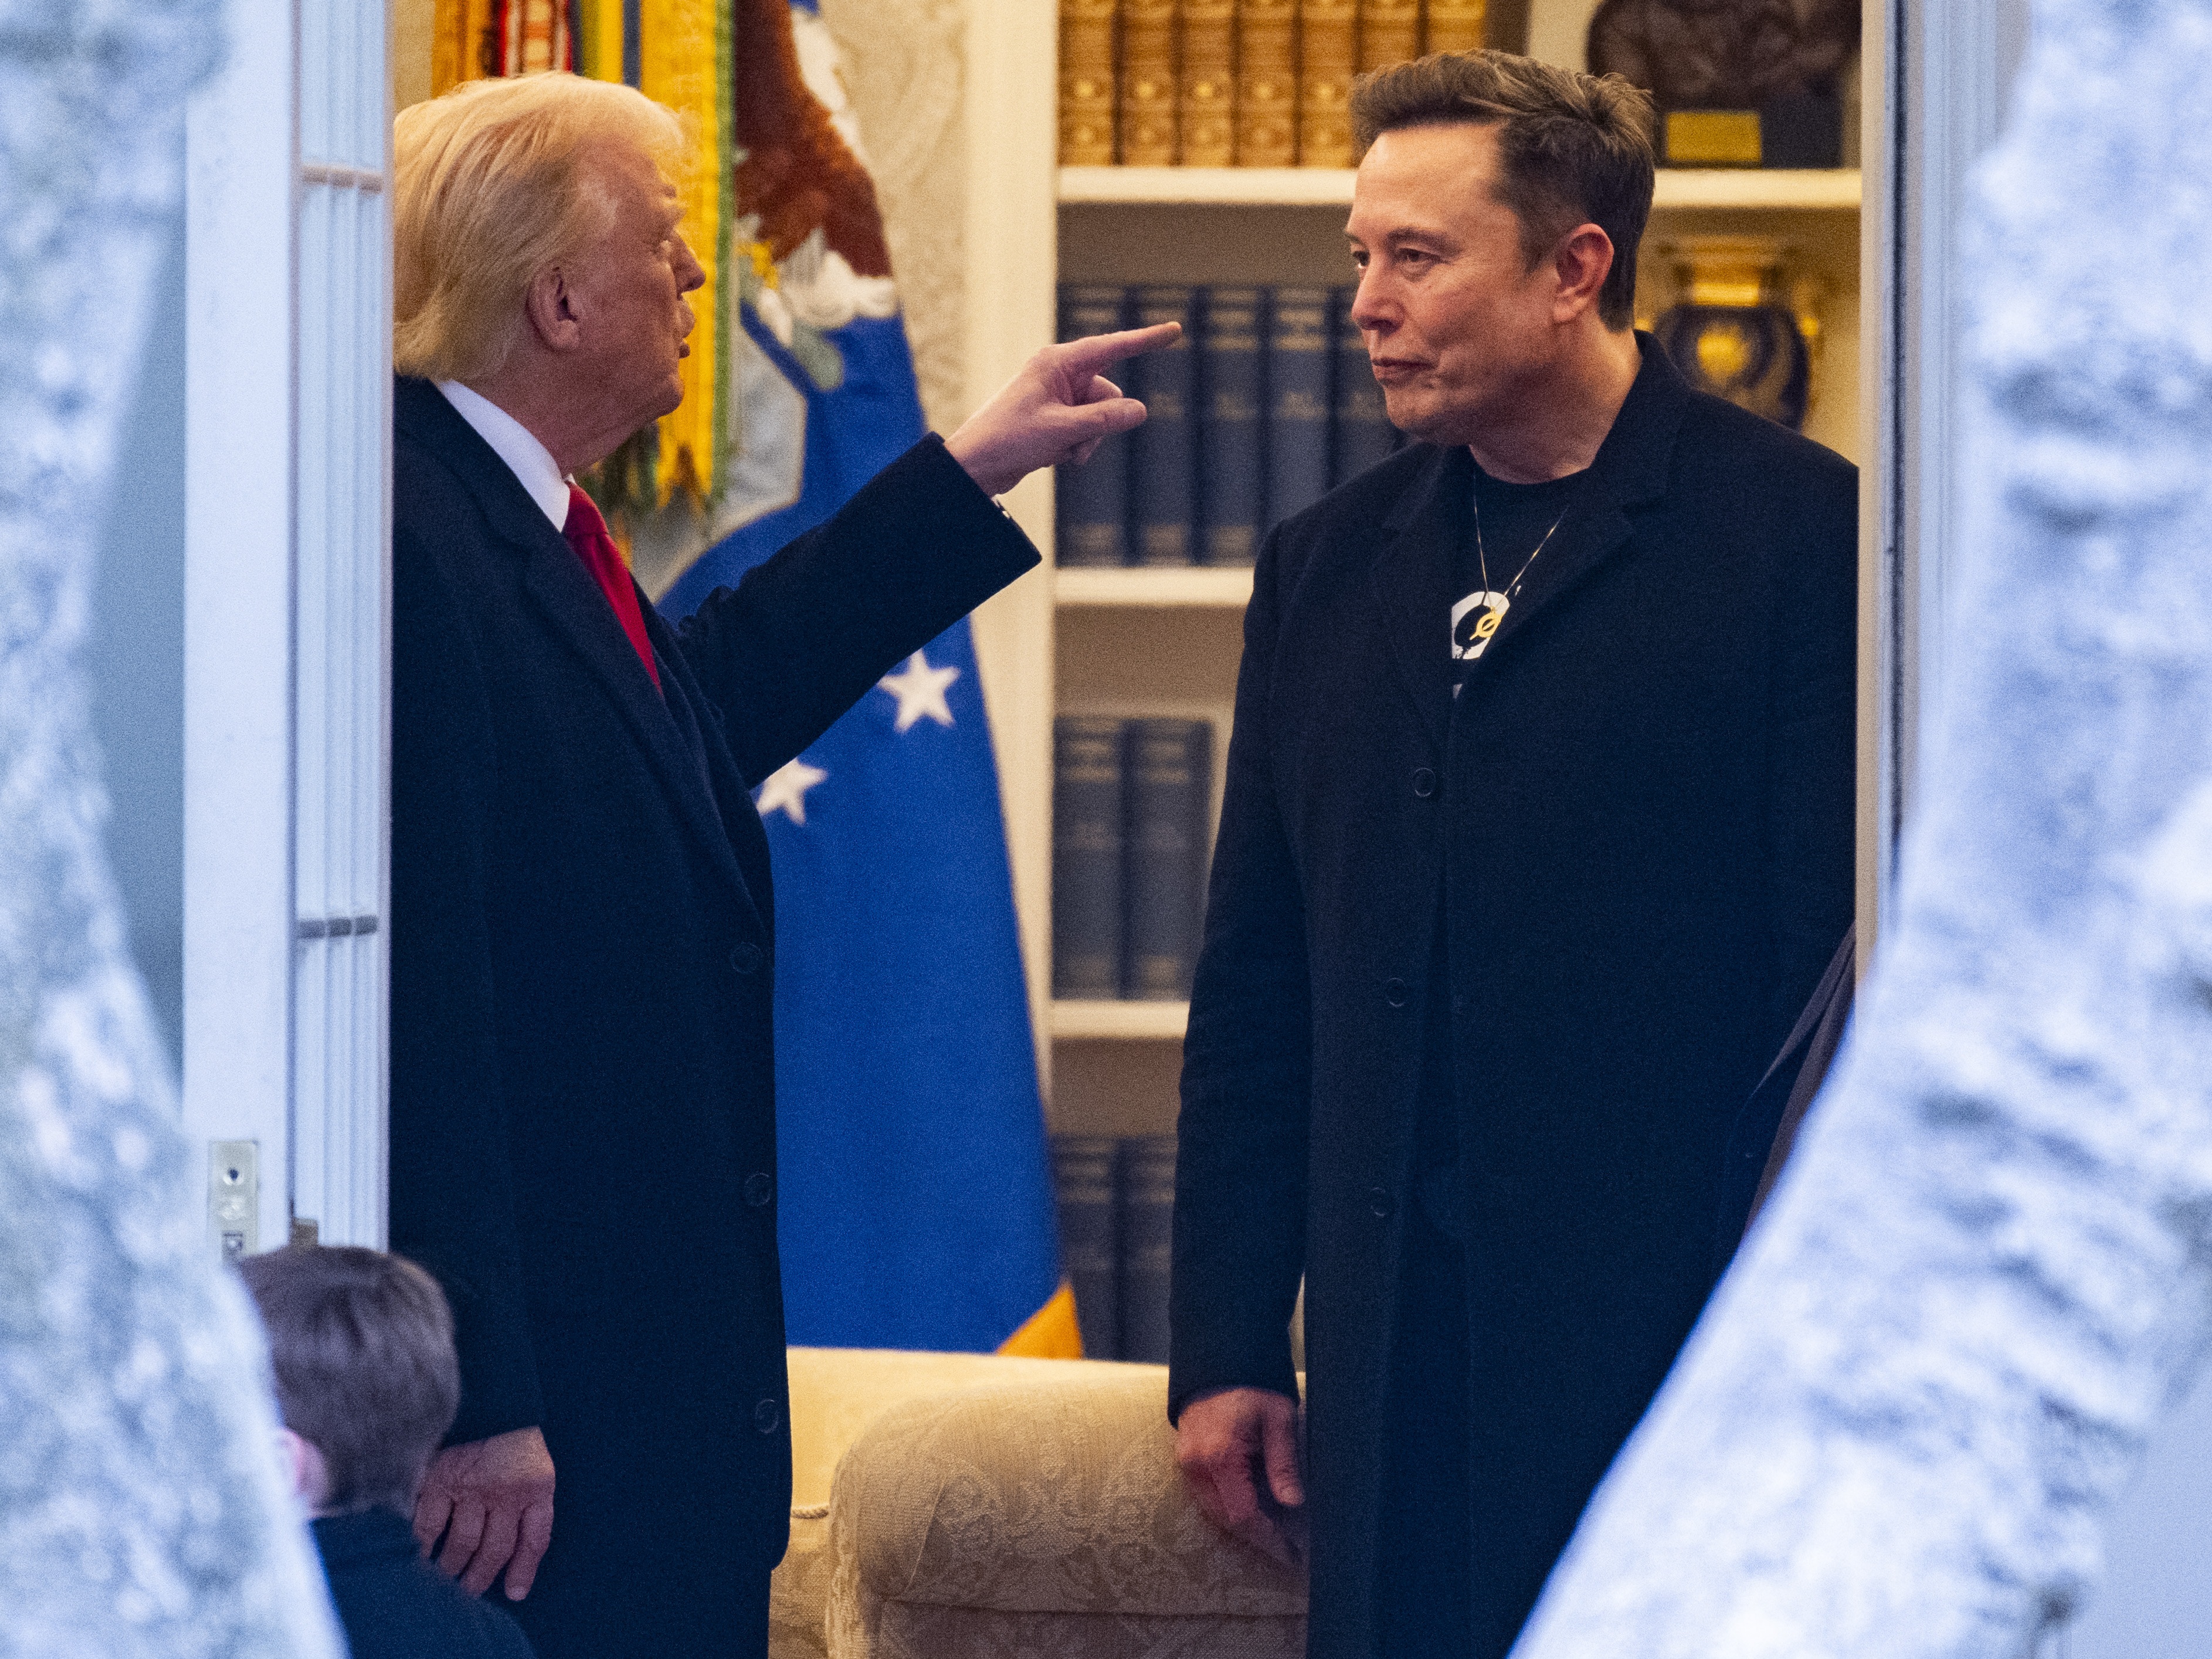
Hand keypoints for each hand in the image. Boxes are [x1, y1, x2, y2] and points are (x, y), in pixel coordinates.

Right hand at [413, 1425, 555, 1599]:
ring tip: (446, 1579)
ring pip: (464, 1544)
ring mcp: (472, 1486)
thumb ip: (528, 1497)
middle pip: (496, 1549)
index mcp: (537, 1484)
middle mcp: (507, 1489)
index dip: (525, 1569)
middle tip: (469, 1589)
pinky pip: (430, 1527)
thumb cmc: (508, 1427)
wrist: (482, 1386)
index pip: (535, 1538)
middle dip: (481, 1576)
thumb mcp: (532, 1458)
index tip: (515, 1593)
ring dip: (453, 1567)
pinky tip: (420, 1557)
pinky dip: (424, 1547)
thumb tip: (514, 1549)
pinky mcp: (439, 1479)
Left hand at [944, 323, 1180, 496]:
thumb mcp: (1062, 430)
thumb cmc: (1009, 438)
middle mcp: (1061, 374)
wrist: (977, 466)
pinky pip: (1087, 430)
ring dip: (1088, 440)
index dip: (1146, 340)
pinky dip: (1078, 446)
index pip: (1112, 347)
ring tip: (1061, 453)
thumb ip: (1104, 419)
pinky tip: (1055, 455)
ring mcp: (1060, 397)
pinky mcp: (1058, 418)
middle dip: (1101, 423)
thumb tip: (1140, 411)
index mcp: (1057, 362)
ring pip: (1101, 417)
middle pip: (1109, 394)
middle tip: (1076, 444)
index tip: (1175, 330)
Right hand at [1175, 1386, 1306, 1568]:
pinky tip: (1250, 1508)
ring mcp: (1186, 1462)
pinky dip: (1228, 1507)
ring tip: (1273, 1531)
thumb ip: (1283, 1462)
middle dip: (1257, 1537)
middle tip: (1287, 1547)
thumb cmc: (1251, 1383)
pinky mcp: (1184, 1458)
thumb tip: (1293, 1503)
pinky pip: (1205, 1496)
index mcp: (1220, 1456)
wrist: (1218, 1356)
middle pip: (1226, 1520)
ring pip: (1213, 1512)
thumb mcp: (1278, 1418)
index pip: (1243, 1516)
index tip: (1291, 1551)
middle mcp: (1196, 1465)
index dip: (1268, 1538)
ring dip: (1242, 1524)